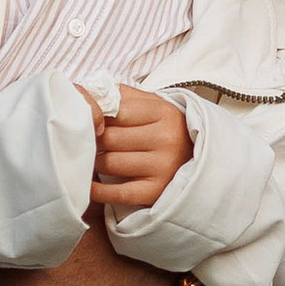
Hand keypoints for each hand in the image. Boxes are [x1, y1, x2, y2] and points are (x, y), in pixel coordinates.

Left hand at [90, 84, 192, 211]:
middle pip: (110, 138)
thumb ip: (122, 95)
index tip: (89, 120)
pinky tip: (88, 186)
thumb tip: (91, 93)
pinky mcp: (155, 191)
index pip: (117, 111)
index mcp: (164, 113)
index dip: (97, 116)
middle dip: (93, 140)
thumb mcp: (152, 104)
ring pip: (110, 163)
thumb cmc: (164, 128)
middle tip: (87, 141)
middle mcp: (166, 139)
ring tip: (93, 158)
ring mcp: (162, 167)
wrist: (197, 158)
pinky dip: (98, 191)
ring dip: (95, 162)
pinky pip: (118, 193)